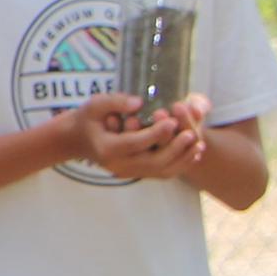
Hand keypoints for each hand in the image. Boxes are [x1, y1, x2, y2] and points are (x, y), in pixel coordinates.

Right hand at [63, 90, 206, 181]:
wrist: (78, 140)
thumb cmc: (88, 118)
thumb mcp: (95, 104)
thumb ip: (116, 102)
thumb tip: (139, 102)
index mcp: (107, 148)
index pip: (135, 143)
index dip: (155, 134)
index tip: (172, 121)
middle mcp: (119, 165)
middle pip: (152, 162)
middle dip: (175, 148)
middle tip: (192, 134)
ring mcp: (129, 172)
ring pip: (161, 171)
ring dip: (182, 159)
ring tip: (199, 144)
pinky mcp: (137, 173)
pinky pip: (162, 173)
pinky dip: (180, 164)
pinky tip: (193, 152)